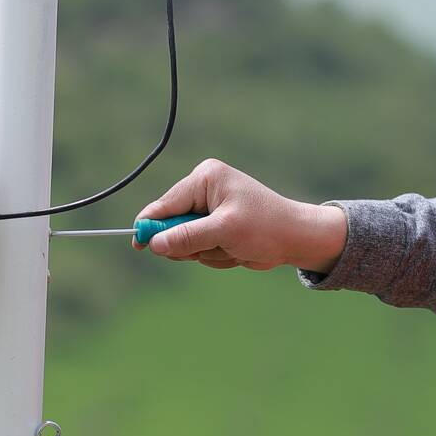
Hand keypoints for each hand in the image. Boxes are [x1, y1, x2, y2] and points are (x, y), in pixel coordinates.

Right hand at [136, 159, 346, 272]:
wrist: (297, 239)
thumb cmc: (266, 227)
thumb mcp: (224, 231)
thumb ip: (187, 236)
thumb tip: (154, 244)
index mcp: (205, 179)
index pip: (165, 203)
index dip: (150, 225)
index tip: (138, 244)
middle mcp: (204, 190)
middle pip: (172, 225)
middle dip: (190, 244)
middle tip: (211, 249)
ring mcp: (209, 210)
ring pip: (186, 243)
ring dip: (207, 253)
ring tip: (233, 248)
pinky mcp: (215, 228)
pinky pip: (200, 250)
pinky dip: (216, 257)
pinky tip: (236, 251)